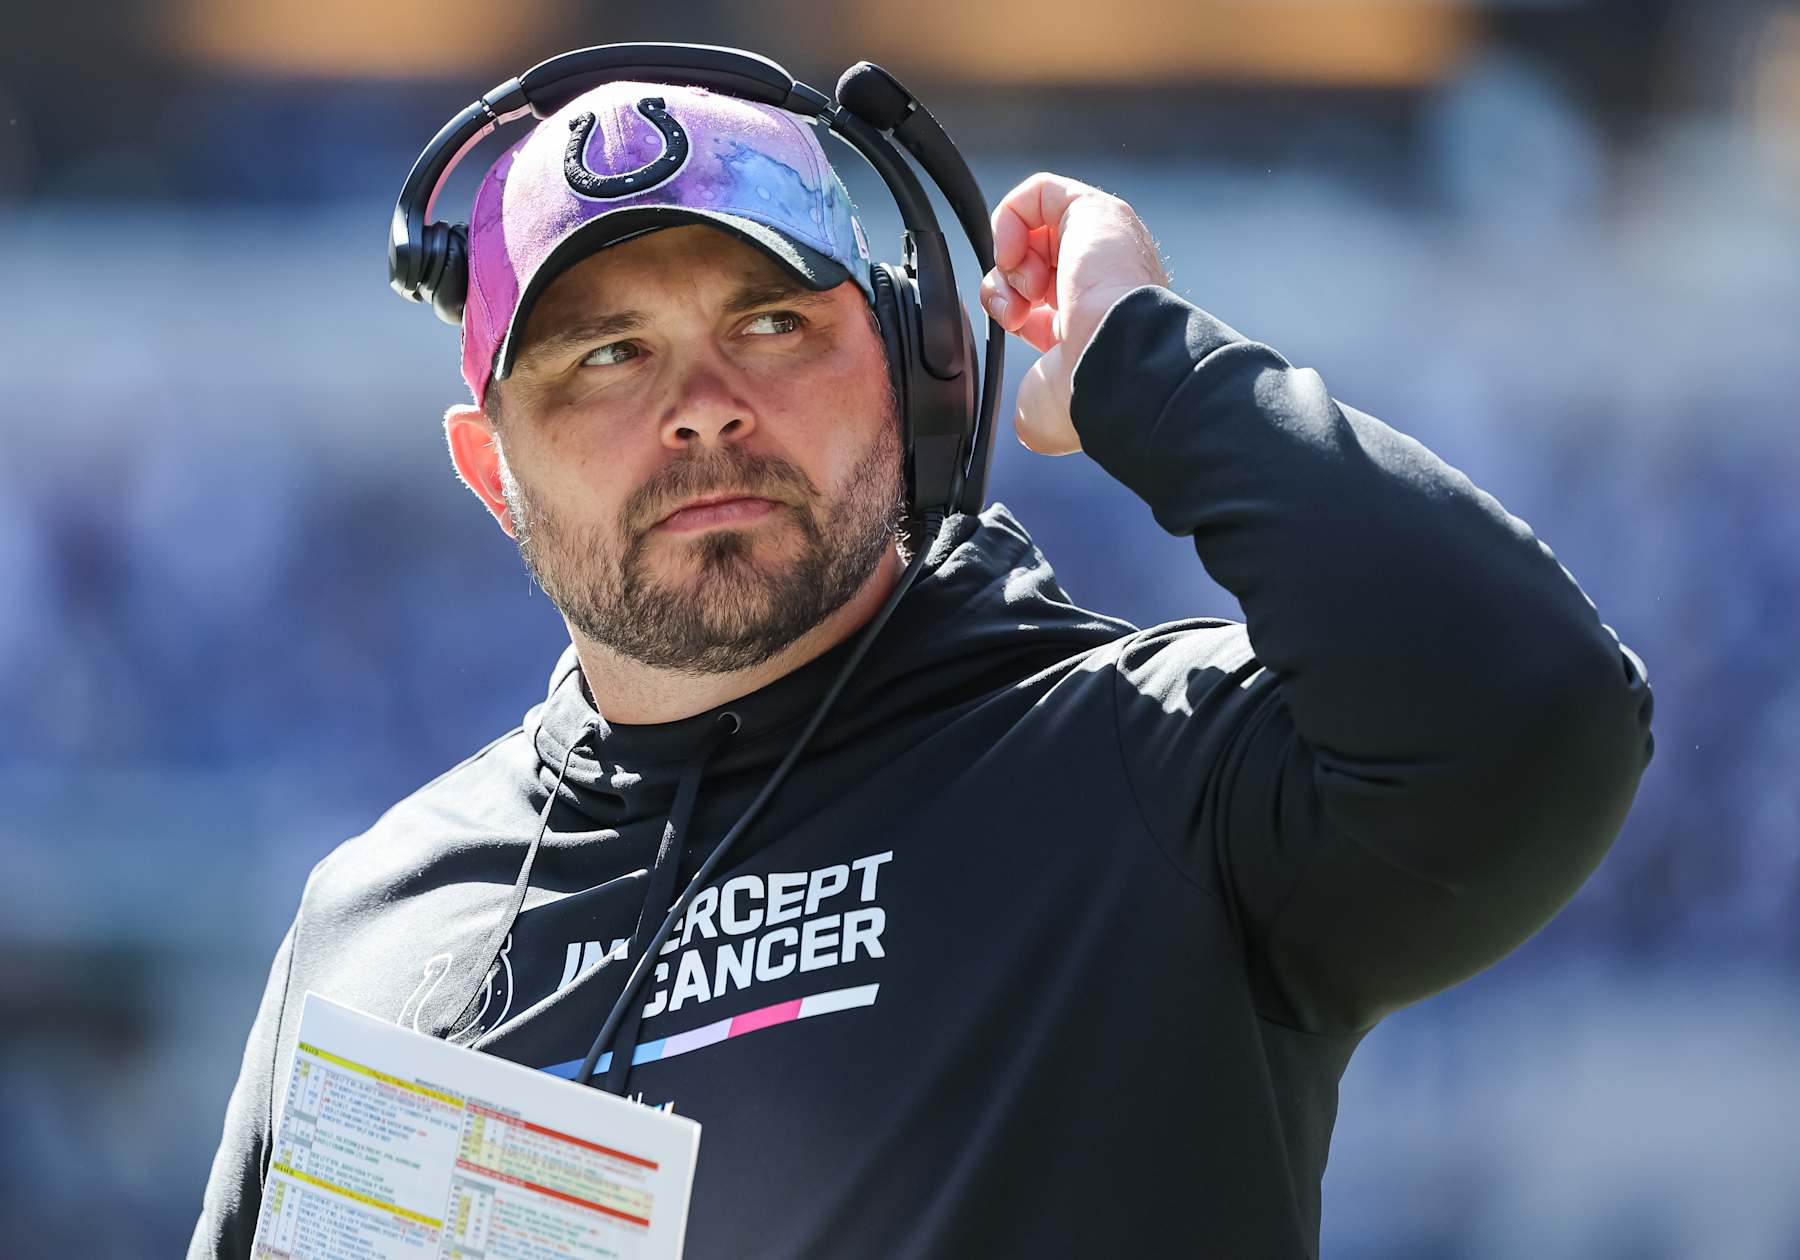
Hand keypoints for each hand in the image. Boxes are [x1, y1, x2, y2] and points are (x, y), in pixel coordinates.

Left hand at [979, 172, 1169, 454]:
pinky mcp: (1096, 212)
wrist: (1116, 364)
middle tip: (1017, 312)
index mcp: (1094, 326)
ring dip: (1011, 261)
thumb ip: (1031, 404)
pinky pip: (1039, 192)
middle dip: (1007, 287)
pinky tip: (1014, 254)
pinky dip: (1011, 219)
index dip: (1013, 312)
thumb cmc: (1089, 394)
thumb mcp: (1044, 410)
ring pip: (1034, 231)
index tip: (1019, 330)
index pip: (1040, 305)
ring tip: (1024, 289)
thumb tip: (1026, 422)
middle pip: (1032, 265)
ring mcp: (1103, 246)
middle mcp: (1102, 283)